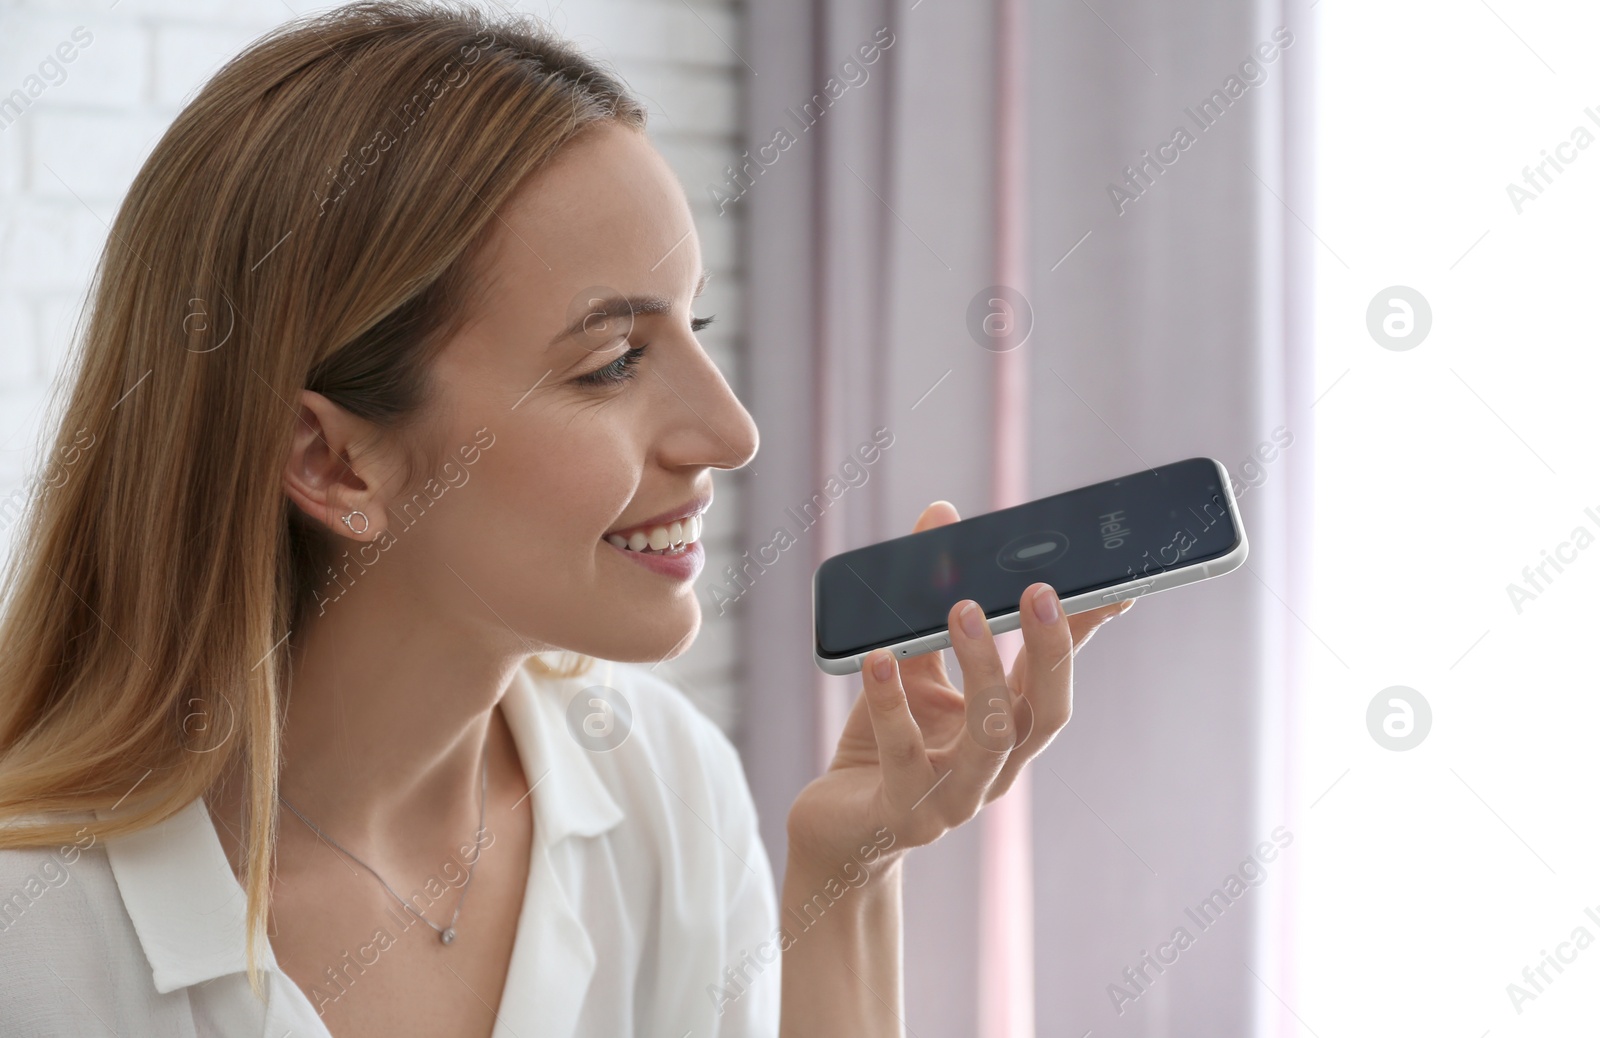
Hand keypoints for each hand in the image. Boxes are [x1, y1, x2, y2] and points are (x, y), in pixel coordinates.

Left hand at [785, 500, 1133, 877]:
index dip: (1084, 633)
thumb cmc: (884, 748)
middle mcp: (996, 768)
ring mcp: (956, 798)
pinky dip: (891, 703)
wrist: (838, 834)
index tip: (1111, 583)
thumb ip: (926, 602)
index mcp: (1007, 731)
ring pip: (990, 738)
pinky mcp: (905, 815)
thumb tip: (942, 515)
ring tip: (961, 608)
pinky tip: (877, 659)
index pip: (1056, 677)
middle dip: (1050, 650)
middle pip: (1044, 712)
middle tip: (1038, 589)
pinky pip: (904, 756)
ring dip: (982, 670)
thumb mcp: (910, 668)